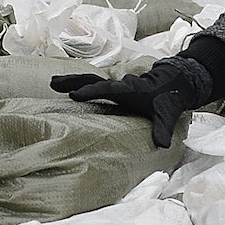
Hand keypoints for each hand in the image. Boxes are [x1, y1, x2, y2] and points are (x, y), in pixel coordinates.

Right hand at [54, 54, 211, 148]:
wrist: (172, 84)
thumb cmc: (166, 100)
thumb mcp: (166, 115)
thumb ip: (162, 129)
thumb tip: (162, 144)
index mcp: (129, 90)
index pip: (107, 89)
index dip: (91, 91)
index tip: (74, 95)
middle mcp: (119, 84)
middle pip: (92, 79)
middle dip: (73, 81)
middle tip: (53, 84)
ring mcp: (115, 84)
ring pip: (90, 80)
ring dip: (71, 81)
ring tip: (52, 83)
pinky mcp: (112, 88)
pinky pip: (93, 84)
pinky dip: (79, 85)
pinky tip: (64, 88)